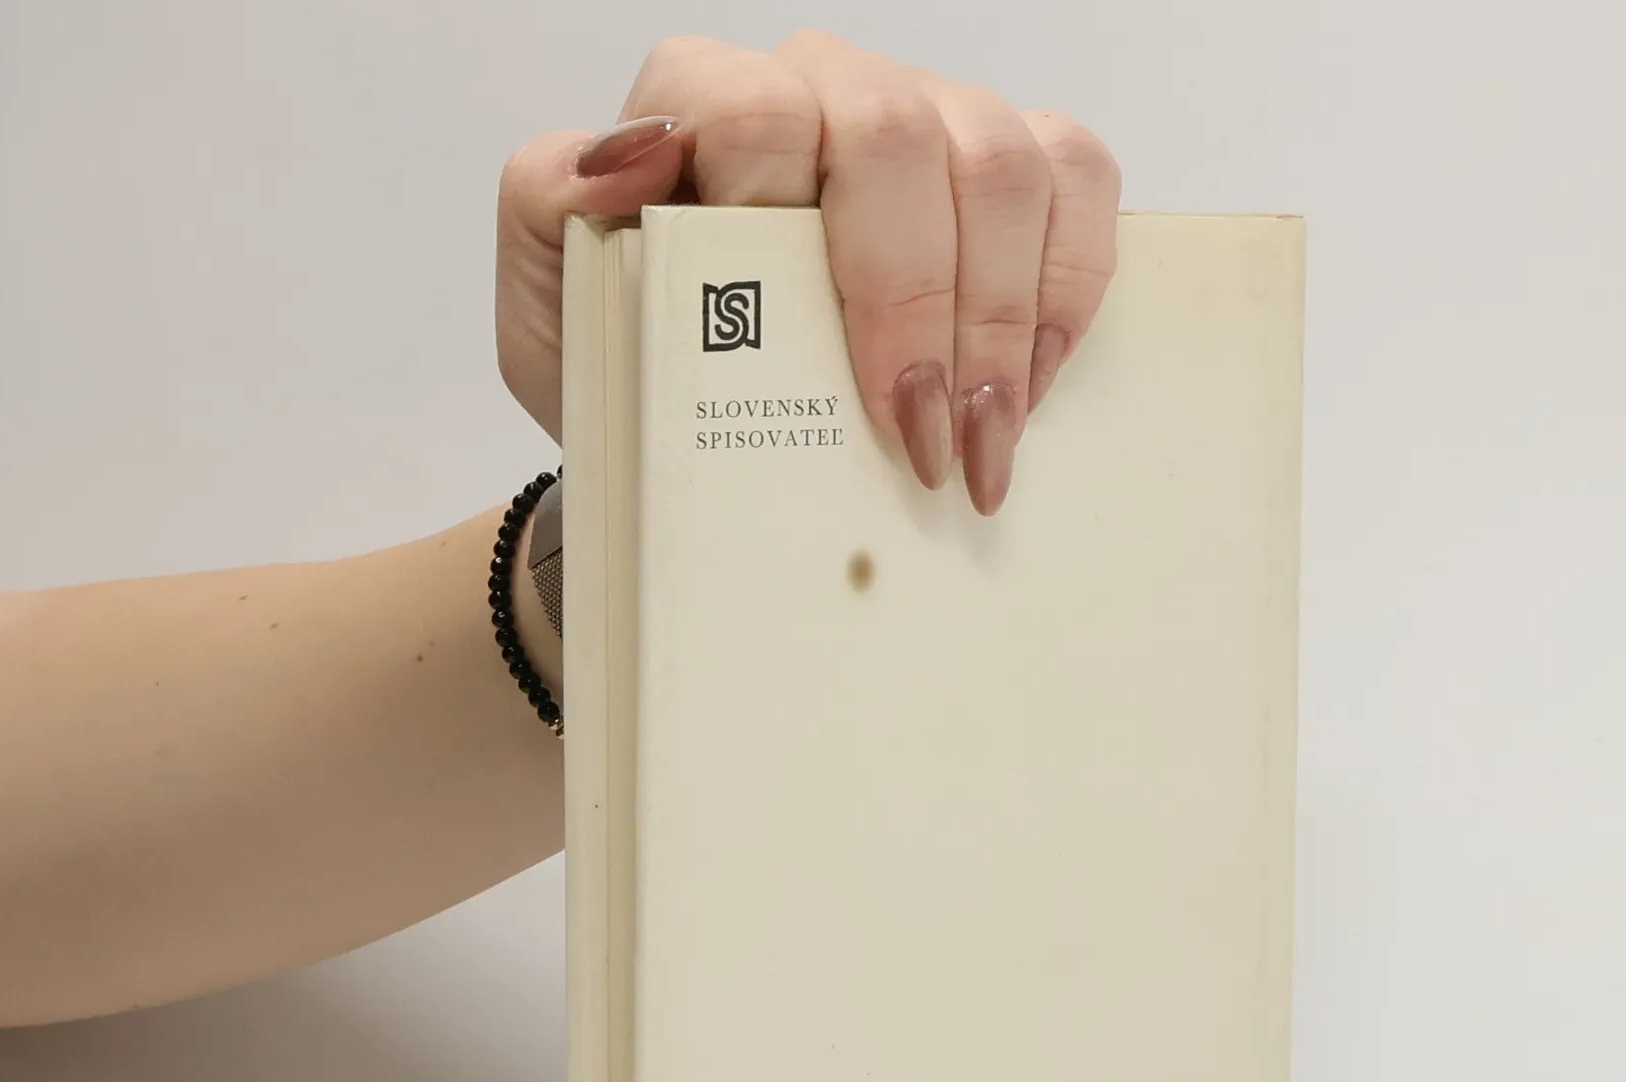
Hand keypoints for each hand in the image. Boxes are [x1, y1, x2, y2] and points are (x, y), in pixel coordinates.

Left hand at [496, 32, 1119, 514]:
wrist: (696, 423)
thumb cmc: (635, 362)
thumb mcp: (554, 309)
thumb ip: (550, 209)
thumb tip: (623, 156)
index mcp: (705, 105)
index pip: (758, 108)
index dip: (794, 224)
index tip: (793, 340)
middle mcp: (825, 94)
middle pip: (902, 134)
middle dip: (925, 302)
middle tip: (923, 442)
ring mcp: (927, 125)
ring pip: (1004, 161)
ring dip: (1002, 320)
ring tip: (983, 443)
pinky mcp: (1004, 179)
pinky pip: (1075, 181)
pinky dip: (1067, 291)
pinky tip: (1029, 386)